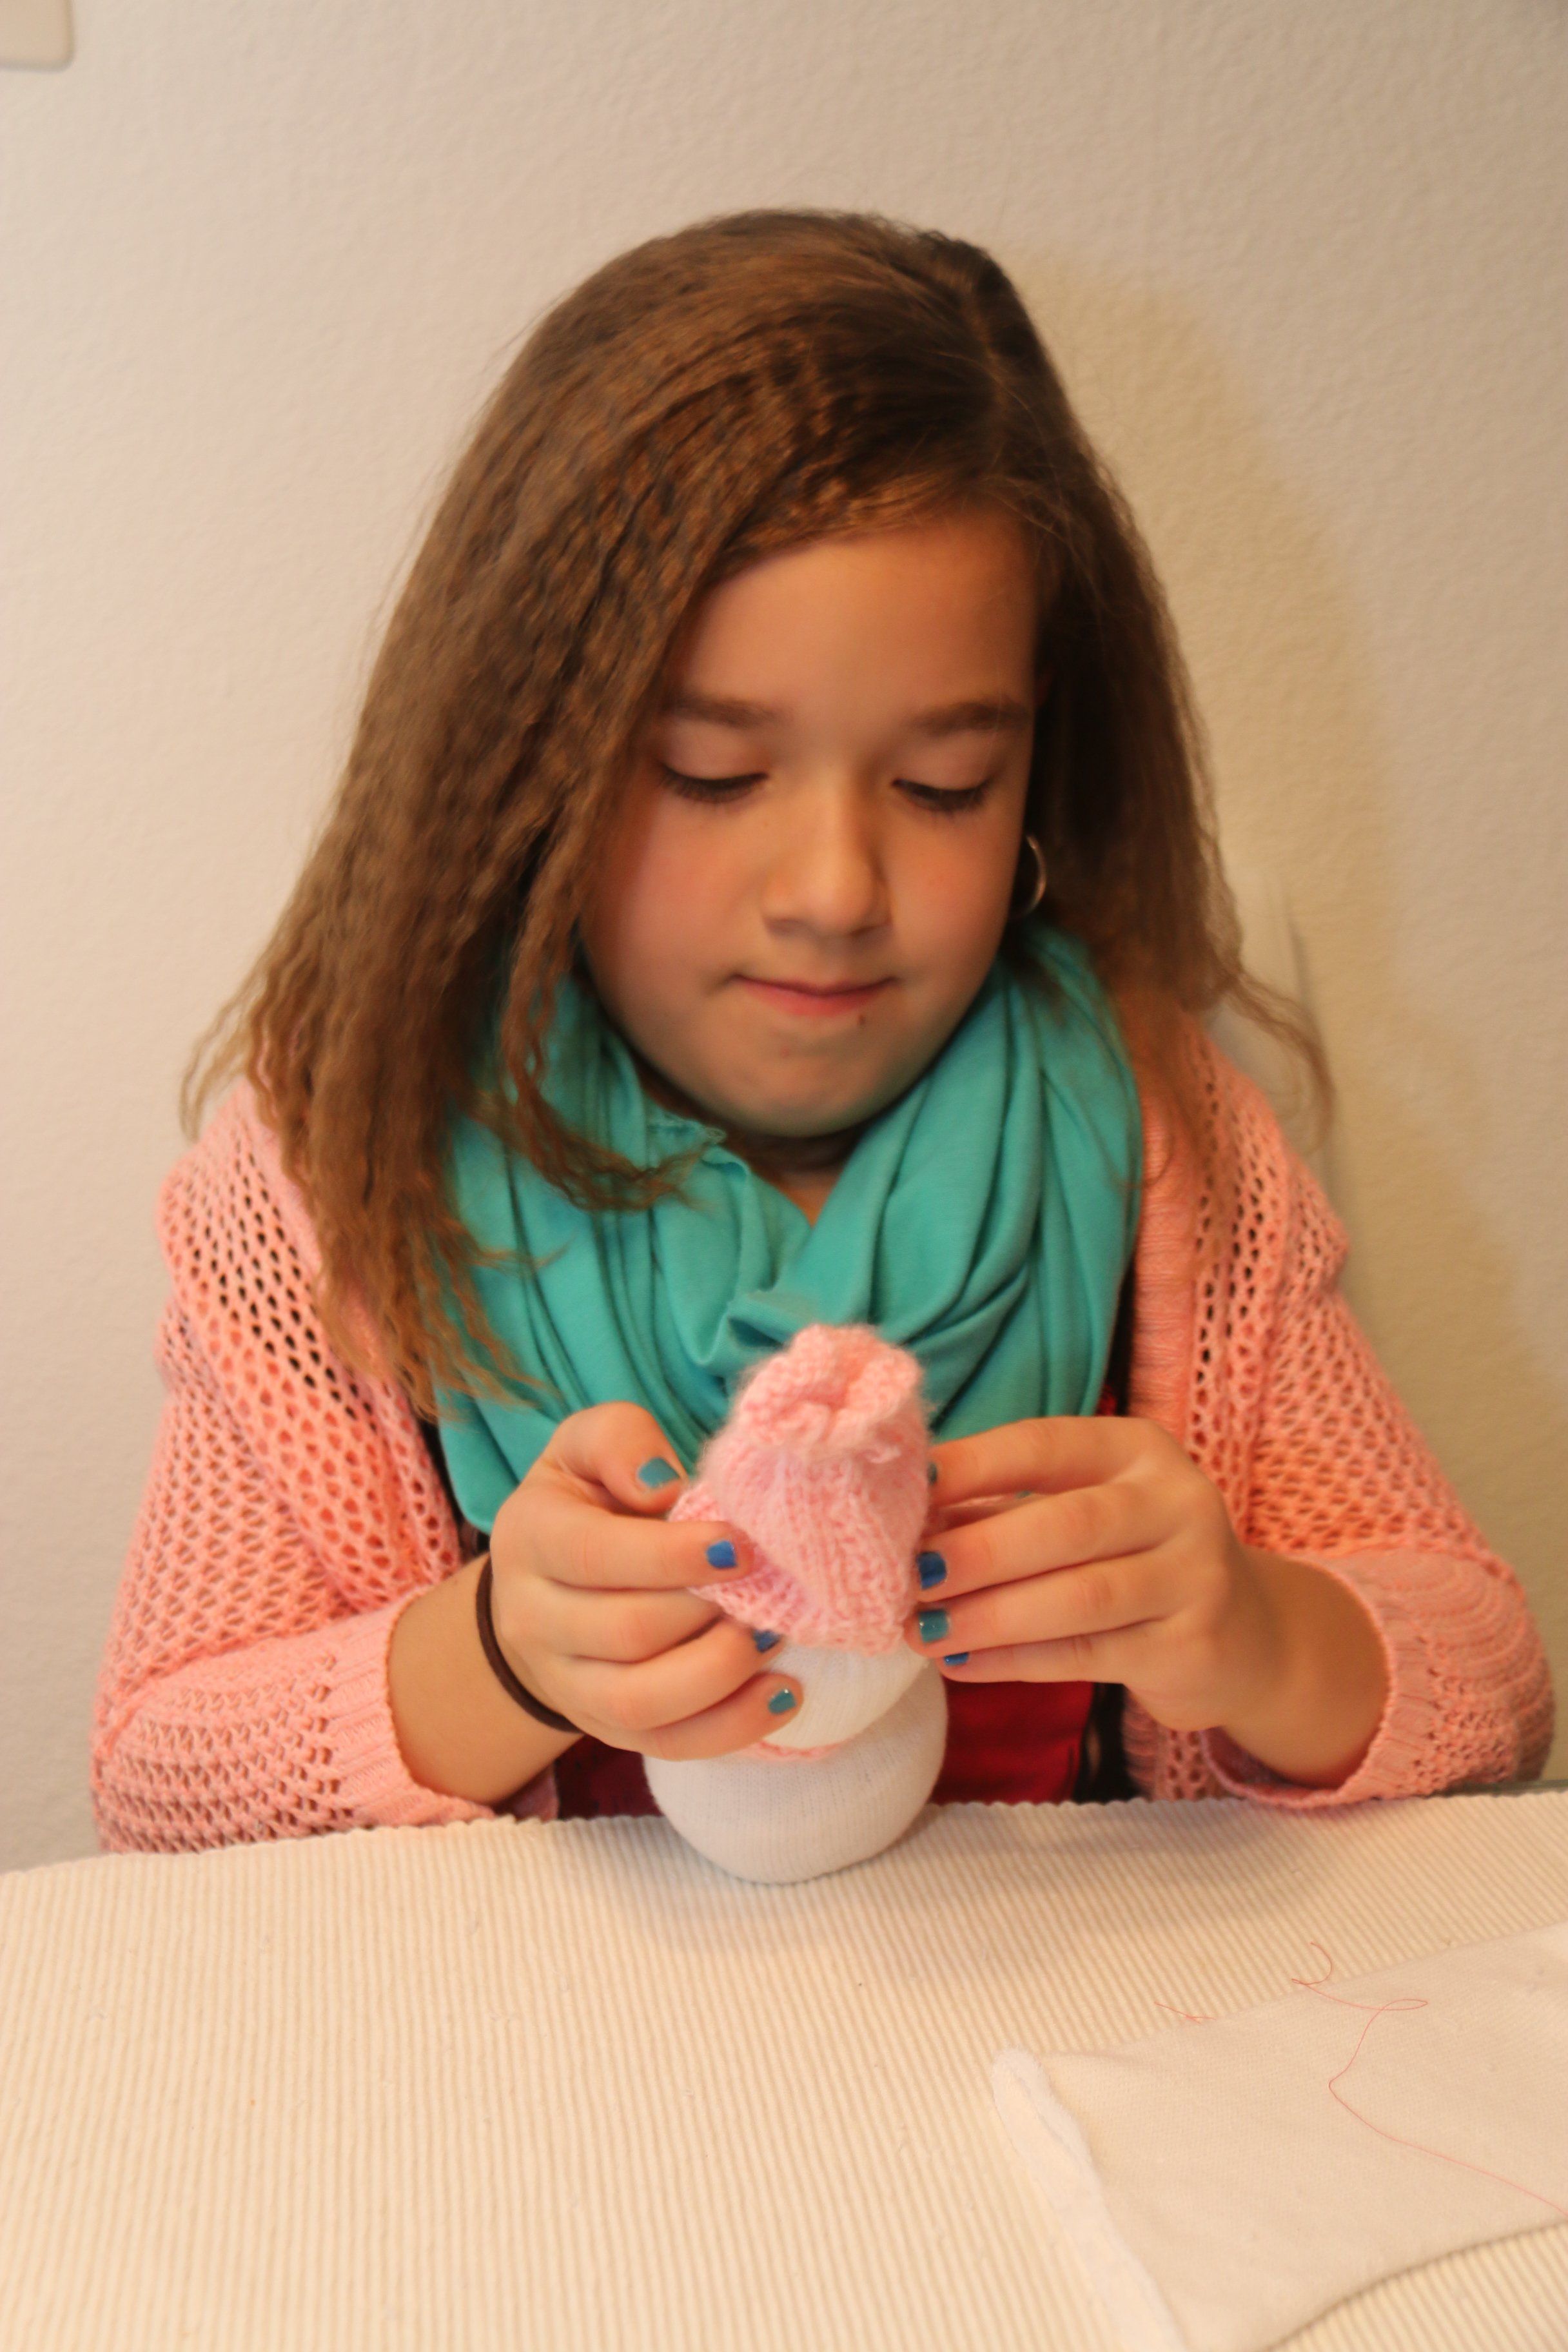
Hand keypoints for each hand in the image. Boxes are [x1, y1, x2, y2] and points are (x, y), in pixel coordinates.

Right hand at [487, 1403, 800, 1756]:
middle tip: (769, 1586)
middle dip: (707, 1612)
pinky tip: (781, 1694)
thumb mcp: (587, 1449)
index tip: (741, 1545)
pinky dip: (729, 1729)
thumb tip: (662, 1486)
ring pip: (639, 1702)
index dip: (671, 1555)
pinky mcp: (605, 1728)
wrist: (544, 1586)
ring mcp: (566, 1684)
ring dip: (719, 1673)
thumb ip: (619, 1441)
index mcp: (531, 1538)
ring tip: (776, 1636)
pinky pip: (665, 1745)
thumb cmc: (586, 1503)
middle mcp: (534, 1619)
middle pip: (624, 1632)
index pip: (593, 1555)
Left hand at [903, 1416, 1285, 1737]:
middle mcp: (1177, 1503)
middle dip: (980, 1552)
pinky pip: (1087, 1655)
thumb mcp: (1081, 1513)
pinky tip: (961, 1665)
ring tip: (922, 1630)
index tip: (908, 1490)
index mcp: (1137, 1450)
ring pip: (1079, 1598)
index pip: (1045, 1446)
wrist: (1244, 1635)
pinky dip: (1014, 1662)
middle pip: (1068, 1525)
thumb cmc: (1131, 1558)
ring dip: (990, 1617)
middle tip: (910, 1576)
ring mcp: (1193, 1577)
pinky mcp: (1190, 1647)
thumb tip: (905, 1523)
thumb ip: (1002, 1510)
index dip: (974, 1466)